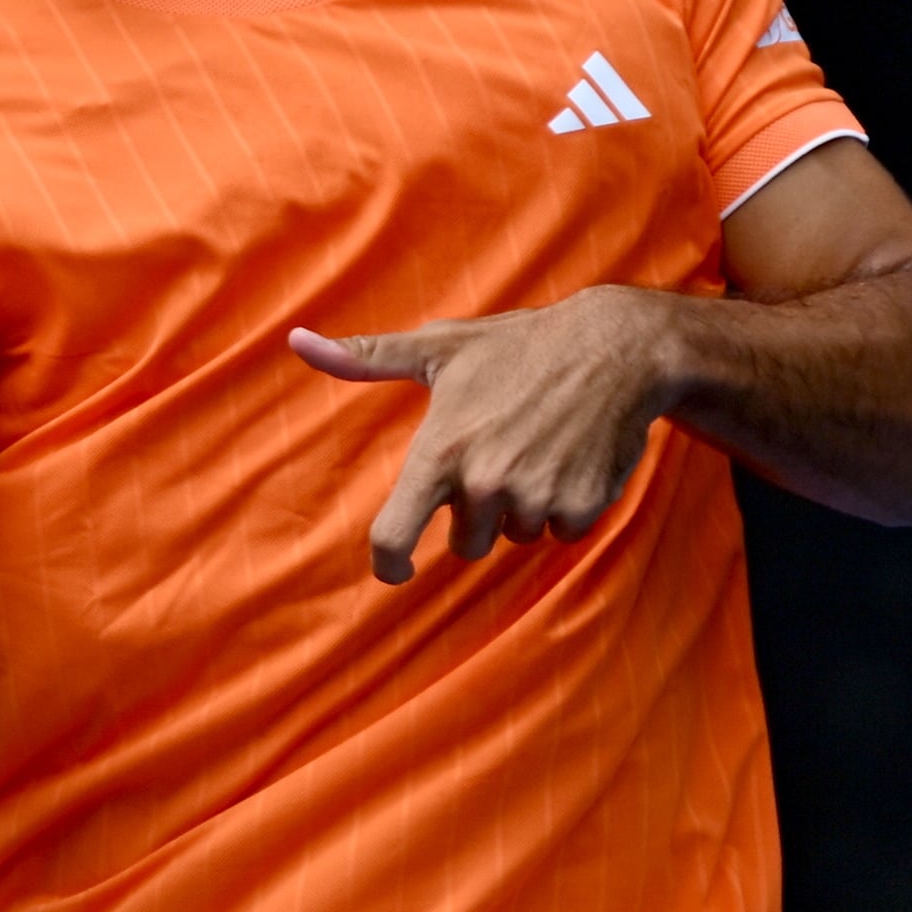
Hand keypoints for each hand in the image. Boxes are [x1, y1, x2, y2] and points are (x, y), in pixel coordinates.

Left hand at [289, 289, 684, 584]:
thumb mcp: (439, 348)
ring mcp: (535, 496)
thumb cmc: (516, 346)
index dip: (389, 563)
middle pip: (465, 543)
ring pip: (514, 536)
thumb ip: (365, 358)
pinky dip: (566, 505)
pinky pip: (562, 532)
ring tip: (539, 447)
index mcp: (439, 452)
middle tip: (500, 455)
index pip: (394, 534)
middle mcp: (483, 481)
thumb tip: (297, 340)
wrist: (614, 348)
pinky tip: (572, 458)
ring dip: (523, 506)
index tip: (395, 570)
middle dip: (478, 512)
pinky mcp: (583, 505)